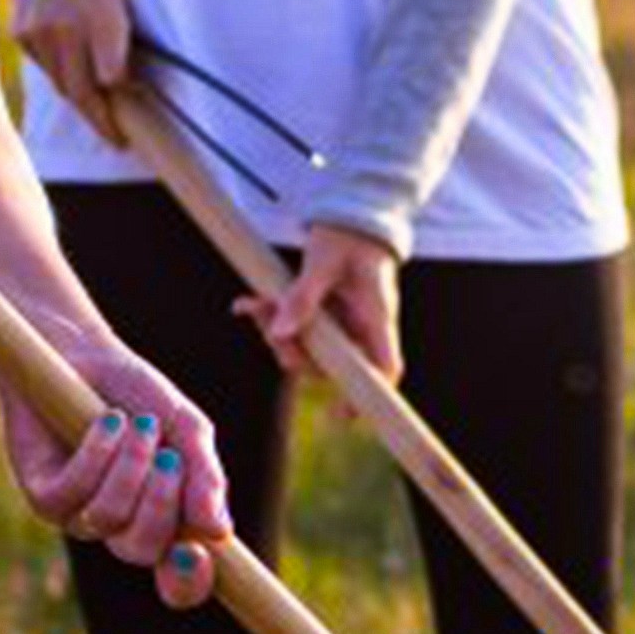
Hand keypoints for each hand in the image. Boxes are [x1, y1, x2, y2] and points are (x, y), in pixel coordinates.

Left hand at [1, 339, 234, 610]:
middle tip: (168, 456)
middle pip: (145, 551)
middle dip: (161, 503)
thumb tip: (220, 532)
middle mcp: (121, 528)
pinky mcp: (43, 497)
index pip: (180, 580)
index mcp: (164, 520)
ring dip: (129, 467)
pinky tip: (108, 422)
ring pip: (108, 519)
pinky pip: (72, 494)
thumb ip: (205, 477)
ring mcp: (80, 516)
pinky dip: (97, 454)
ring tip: (135, 422)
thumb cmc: (138, 395)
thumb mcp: (187, 429)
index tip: (199, 553)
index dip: (190, 582)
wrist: (82, 355)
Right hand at [11, 0, 135, 144]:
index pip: (110, 81)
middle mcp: (69, 28)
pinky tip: (71, 66)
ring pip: (62, 84)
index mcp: (103, 14)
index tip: (127, 131)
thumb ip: (122, 38)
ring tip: (99, 110)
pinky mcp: (21, 35)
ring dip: (80, 98)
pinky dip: (60, 72)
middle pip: (82, 92)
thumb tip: (126, 84)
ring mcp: (40, 32)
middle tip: (115, 135)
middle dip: (100, 119)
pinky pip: (45, 67)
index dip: (117, 111)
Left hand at [247, 225, 402, 384]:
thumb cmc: (346, 237)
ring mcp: (345, 324)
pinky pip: (300, 330)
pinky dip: (275, 319)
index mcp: (377, 317)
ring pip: (311, 350)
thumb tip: (279, 333)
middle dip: (294, 353)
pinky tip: (250, 304)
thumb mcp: (323, 261)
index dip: (369, 396)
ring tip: (254, 304)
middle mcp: (363, 328)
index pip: (385, 368)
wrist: (350, 216)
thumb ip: (303, 297)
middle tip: (267, 327)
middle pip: (333, 366)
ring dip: (278, 333)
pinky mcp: (328, 316)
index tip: (343, 417)